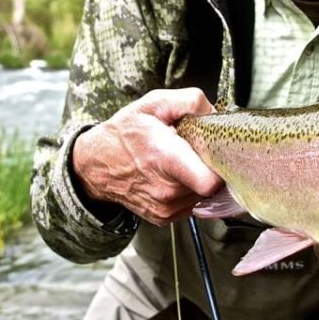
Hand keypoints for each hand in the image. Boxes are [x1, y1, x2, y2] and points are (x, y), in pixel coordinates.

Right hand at [71, 87, 222, 225]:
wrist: (95, 164)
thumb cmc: (125, 132)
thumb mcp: (154, 103)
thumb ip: (191, 101)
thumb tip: (215, 114)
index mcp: (165, 159)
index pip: (210, 181)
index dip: (223, 165)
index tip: (216, 151)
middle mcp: (166, 190)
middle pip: (212, 185)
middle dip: (209, 165)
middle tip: (193, 150)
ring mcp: (165, 208)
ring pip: (204, 195)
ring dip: (199, 178)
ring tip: (180, 162)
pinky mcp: (164, 218)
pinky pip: (192, 203)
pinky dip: (189, 190)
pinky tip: (174, 176)